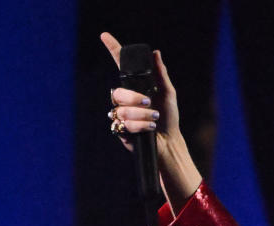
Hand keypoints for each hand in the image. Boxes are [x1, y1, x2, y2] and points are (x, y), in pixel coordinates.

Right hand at [101, 31, 178, 152]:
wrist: (168, 141)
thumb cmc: (169, 117)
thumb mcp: (168, 94)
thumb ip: (161, 75)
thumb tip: (156, 53)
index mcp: (135, 87)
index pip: (120, 66)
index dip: (113, 50)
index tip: (105, 36)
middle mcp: (125, 99)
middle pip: (118, 92)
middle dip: (134, 99)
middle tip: (150, 104)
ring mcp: (120, 114)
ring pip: (121, 110)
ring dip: (141, 115)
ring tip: (154, 119)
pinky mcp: (120, 129)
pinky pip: (123, 124)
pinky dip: (140, 126)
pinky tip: (149, 129)